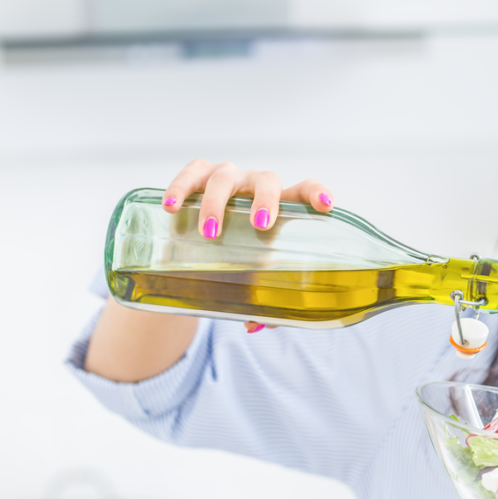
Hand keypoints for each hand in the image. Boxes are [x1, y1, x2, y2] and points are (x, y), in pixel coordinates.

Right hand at [161, 160, 335, 334]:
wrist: (199, 238)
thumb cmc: (237, 254)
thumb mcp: (250, 272)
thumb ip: (257, 299)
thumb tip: (255, 324)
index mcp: (279, 206)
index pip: (304, 190)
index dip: (316, 194)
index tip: (326, 205)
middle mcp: (255, 186)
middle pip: (267, 180)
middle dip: (265, 200)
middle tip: (260, 225)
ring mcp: (227, 177)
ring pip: (224, 178)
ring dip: (217, 203)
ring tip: (210, 232)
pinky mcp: (197, 175)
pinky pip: (189, 174)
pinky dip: (180, 188)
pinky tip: (171, 206)